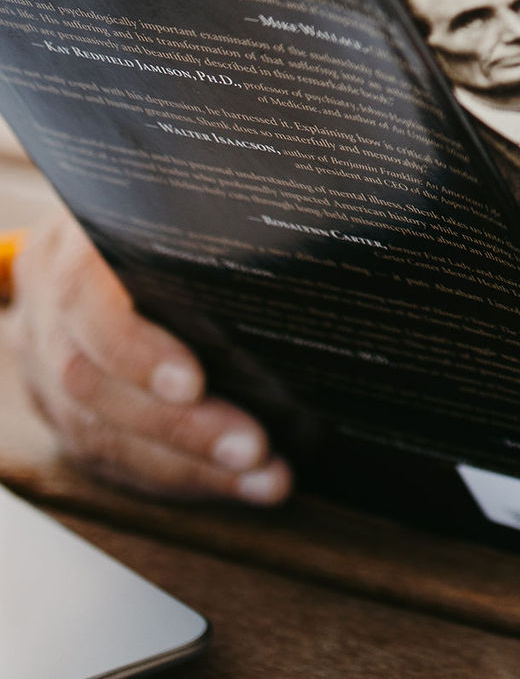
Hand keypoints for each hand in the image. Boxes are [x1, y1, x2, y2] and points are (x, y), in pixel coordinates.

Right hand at [14, 212, 291, 504]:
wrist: (107, 234)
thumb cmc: (164, 209)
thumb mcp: (177, 193)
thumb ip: (217, 204)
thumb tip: (313, 212)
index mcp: (68, 250)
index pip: (85, 301)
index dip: (135, 349)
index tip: (194, 381)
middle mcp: (47, 315)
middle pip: (97, 387)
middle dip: (181, 428)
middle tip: (256, 448)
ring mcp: (48, 371)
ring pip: (104, 436)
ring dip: (191, 468)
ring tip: (266, 477)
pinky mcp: (67, 415)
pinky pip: (114, 461)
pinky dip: (180, 479)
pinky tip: (238, 485)